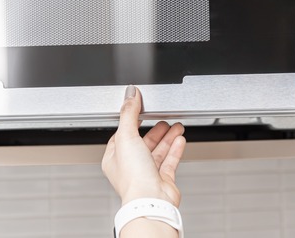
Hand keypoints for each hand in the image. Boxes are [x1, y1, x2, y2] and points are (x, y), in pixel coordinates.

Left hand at [102, 85, 186, 206]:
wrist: (151, 201)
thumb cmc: (134, 177)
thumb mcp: (127, 137)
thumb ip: (129, 113)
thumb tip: (130, 94)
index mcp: (114, 158)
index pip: (122, 135)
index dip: (132, 122)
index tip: (141, 110)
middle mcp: (130, 167)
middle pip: (143, 142)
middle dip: (155, 129)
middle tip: (163, 118)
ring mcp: (147, 174)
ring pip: (158, 151)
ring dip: (167, 137)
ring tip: (176, 126)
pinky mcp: (162, 180)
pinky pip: (169, 161)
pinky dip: (175, 149)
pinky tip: (180, 140)